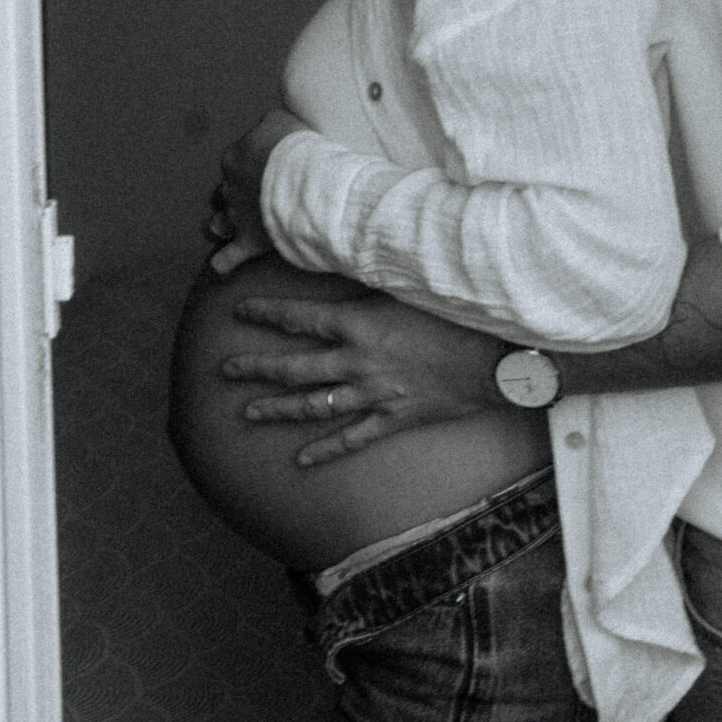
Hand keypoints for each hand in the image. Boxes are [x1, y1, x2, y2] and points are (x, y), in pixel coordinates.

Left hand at [207, 106, 306, 275]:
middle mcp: (229, 189)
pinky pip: (229, 257)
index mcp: (233, 158)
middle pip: (222, 193)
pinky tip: (221, 266)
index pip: (233, 161)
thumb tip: (265, 130)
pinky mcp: (249, 241)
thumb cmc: (296, 147)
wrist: (306, 181)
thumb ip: (266, 126)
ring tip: (221, 228)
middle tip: (246, 196)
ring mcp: (237, 217)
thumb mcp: (280, 120)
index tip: (263, 167)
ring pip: (217, 224)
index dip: (247, 165)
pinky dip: (225, 262)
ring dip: (219, 225)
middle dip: (230, 196)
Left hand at [218, 291, 506, 465]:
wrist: (496, 359)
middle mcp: (359, 362)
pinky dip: (326, 450)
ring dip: (279, 409)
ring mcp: (374, 394)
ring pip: (315, 405)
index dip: (268, 314)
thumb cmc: (457, 313)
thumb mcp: (410, 287)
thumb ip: (373, 283)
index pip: (301, 318)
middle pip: (297, 368)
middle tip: (225, 369)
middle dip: (258, 367)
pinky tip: (301, 459)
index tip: (239, 312)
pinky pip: (352, 438)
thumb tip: (345, 262)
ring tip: (248, 412)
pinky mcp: (394, 418)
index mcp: (360, 324)